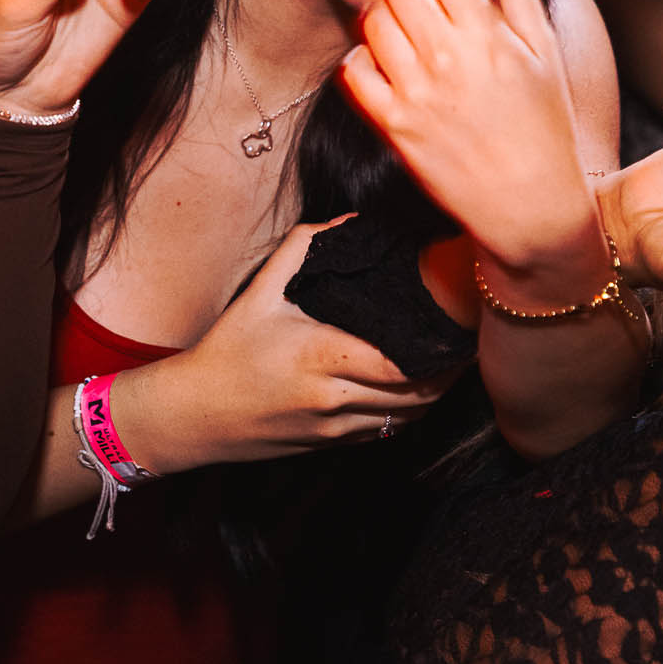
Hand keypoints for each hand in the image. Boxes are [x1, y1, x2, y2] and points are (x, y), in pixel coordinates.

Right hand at [114, 219, 457, 473]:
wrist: (196, 414)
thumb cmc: (228, 350)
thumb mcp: (261, 292)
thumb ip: (304, 246)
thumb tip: (350, 219)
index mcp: (323, 357)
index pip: (403, 363)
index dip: (439, 350)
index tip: (458, 325)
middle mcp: (334, 398)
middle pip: (417, 394)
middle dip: (447, 370)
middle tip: (466, 340)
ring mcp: (335, 427)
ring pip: (407, 417)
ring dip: (434, 394)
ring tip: (450, 363)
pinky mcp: (332, 444)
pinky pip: (386, 430)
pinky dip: (408, 412)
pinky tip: (417, 389)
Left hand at [341, 0, 600, 290]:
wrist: (534, 211)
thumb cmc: (543, 124)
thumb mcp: (542, 46)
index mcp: (488, 32)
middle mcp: (449, 57)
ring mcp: (418, 94)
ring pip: (370, 20)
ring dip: (382, 14)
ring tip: (414, 36)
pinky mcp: (394, 128)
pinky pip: (354, 69)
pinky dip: (364, 59)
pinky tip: (392, 67)